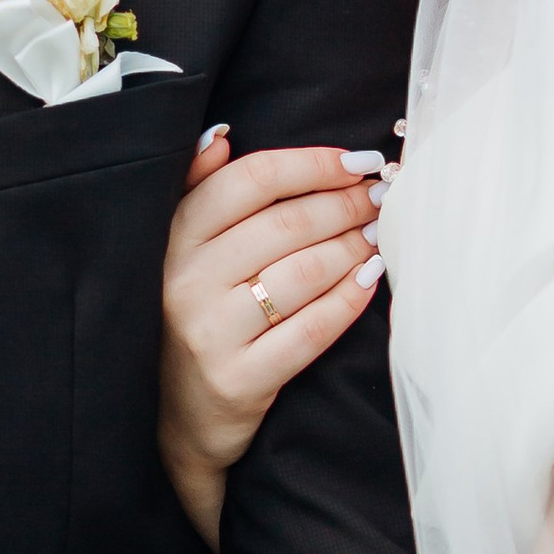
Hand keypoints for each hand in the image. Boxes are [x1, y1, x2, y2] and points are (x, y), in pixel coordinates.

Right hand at [158, 133, 387, 541]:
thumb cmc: (194, 316)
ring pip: (303, 273)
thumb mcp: (179, 251)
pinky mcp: (239, 379)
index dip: (311, 164)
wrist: (176, 417)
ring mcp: (210, 334)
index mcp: (173, 239)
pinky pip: (311, 330)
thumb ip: (198, 190)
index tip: (356, 161)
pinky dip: (349, 300)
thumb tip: (221, 135)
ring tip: (377, 236)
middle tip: (380, 197)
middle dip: (346, 204)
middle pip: (285, 224)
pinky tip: (370, 280)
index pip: (249, 180)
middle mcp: (185, 282)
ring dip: (354, 247)